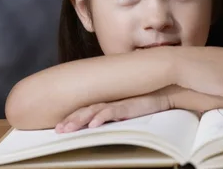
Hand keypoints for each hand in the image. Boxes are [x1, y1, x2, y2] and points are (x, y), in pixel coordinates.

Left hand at [54, 86, 174, 132]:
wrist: (163, 92)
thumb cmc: (146, 102)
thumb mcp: (127, 111)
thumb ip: (115, 115)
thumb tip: (103, 125)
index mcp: (107, 104)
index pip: (85, 110)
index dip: (72, 118)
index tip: (60, 127)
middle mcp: (109, 102)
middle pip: (85, 110)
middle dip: (70, 120)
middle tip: (58, 130)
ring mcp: (117, 103)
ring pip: (93, 111)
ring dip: (79, 120)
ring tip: (68, 128)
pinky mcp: (127, 105)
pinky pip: (111, 112)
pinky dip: (100, 117)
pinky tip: (92, 124)